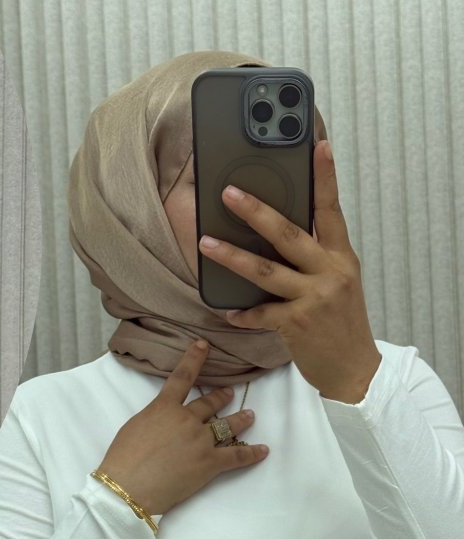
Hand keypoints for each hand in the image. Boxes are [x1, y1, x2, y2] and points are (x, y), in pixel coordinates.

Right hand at [96, 340, 268, 515]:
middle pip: (210, 403)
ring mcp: (201, 440)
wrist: (127, 487)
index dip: (194, 359)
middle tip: (230, 393)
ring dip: (241, 419)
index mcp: (163, 408)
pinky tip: (263, 450)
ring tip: (250, 415)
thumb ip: (153, 418)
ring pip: (228, 425)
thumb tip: (163, 421)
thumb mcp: (133, 428)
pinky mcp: (209, 463)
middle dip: (222, 397)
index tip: (203, 345)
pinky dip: (252, 453)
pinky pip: (237, 456)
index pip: (182, 377)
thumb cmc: (122, 459)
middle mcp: (186, 419)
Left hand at [197, 139, 381, 403]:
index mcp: (341, 257)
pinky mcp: (298, 324)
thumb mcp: (340, 283)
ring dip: (232, 256)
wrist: (355, 370)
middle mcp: (330, 272)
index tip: (318, 145)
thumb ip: (317, 258)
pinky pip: (261, 314)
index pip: (333, 209)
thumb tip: (281, 235)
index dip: (325, 177)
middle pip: (289, 233)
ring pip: (266, 271)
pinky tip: (226, 310)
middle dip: (256, 211)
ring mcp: (314, 298)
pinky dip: (242, 313)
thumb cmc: (341, 324)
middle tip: (229, 192)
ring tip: (206, 244)